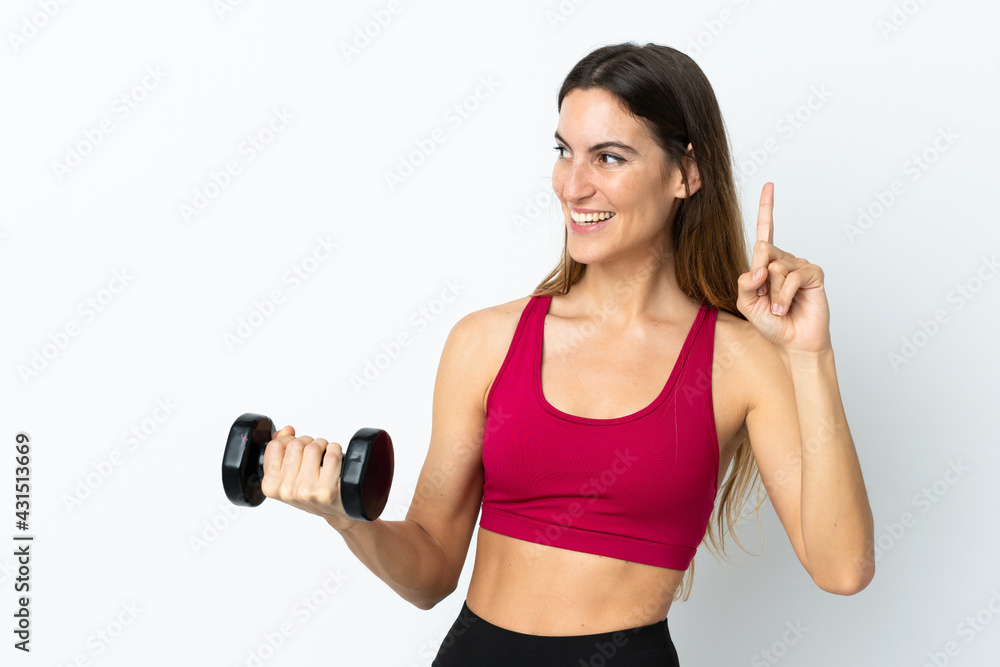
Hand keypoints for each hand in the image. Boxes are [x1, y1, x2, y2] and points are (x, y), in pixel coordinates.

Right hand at [260, 425, 351, 529]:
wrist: (334, 511)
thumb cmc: (311, 491)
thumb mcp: (288, 474)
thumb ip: (281, 449)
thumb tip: (287, 430)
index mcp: (271, 486)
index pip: (275, 446)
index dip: (288, 440)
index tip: (297, 448)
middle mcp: (286, 490)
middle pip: (296, 443)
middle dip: (308, 442)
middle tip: (314, 453)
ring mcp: (306, 491)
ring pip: (314, 447)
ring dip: (322, 445)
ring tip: (324, 457)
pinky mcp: (326, 490)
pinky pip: (332, 454)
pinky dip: (335, 451)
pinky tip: (335, 462)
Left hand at [737, 182, 831, 354]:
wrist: (794, 342)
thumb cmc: (771, 323)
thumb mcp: (746, 304)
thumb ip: (744, 283)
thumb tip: (759, 266)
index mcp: (766, 263)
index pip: (765, 231)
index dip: (766, 208)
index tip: (769, 185)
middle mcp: (783, 260)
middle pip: (763, 250)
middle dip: (759, 278)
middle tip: (766, 300)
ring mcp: (799, 265)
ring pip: (776, 267)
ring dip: (772, 294)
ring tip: (778, 308)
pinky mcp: (813, 274)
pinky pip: (791, 276)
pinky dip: (784, 295)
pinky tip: (785, 307)